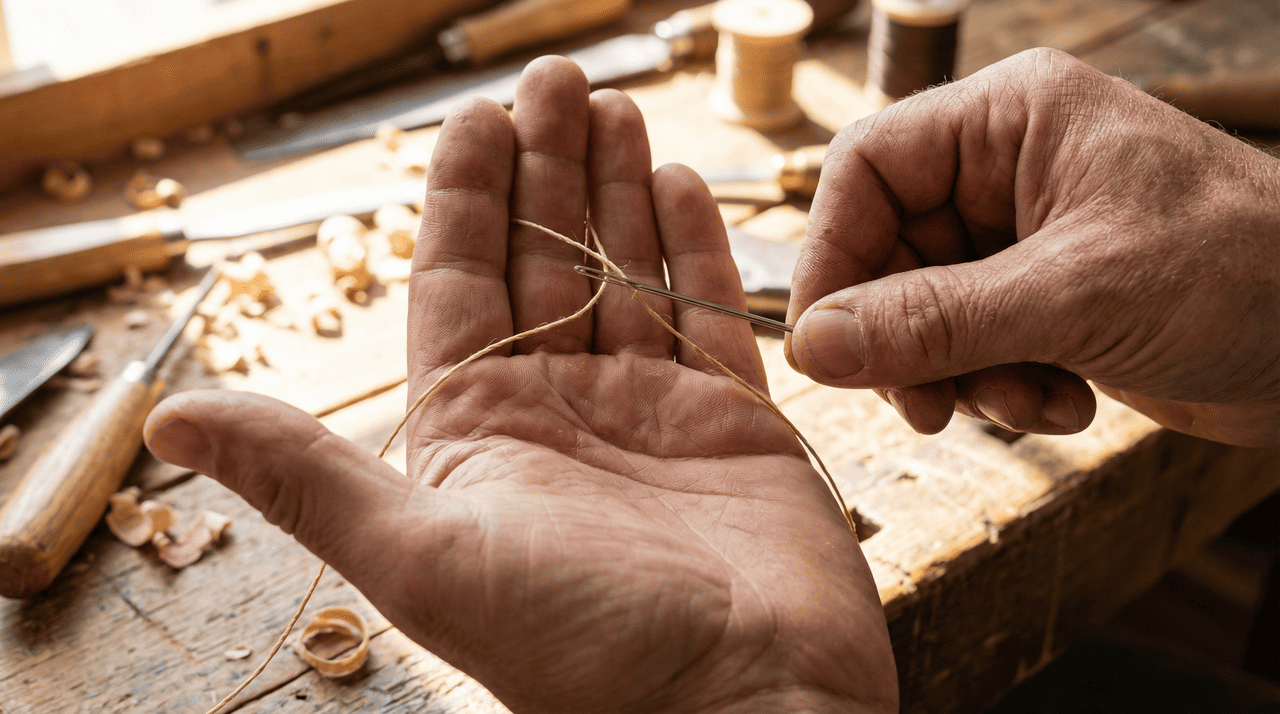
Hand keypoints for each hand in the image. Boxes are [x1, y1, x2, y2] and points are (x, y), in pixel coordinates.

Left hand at [145, 57, 896, 713]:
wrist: (746, 709)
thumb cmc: (586, 649)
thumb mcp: (425, 557)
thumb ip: (307, 478)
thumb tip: (169, 420)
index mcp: (478, 433)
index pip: (458, 283)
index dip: (464, 195)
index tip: (478, 115)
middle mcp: (560, 412)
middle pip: (544, 260)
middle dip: (547, 166)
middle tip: (557, 79)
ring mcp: (650, 412)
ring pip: (625, 272)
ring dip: (616, 189)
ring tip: (616, 107)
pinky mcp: (733, 422)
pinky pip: (707, 312)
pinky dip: (695, 247)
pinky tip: (679, 182)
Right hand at [785, 48, 1279, 446]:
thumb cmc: (1248, 273)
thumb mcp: (1077, 294)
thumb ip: (936, 320)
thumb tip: (814, 346)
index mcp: (1011, 118)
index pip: (868, 168)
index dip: (832, 255)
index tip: (824, 342)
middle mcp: (1007, 169)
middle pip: (887, 249)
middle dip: (907, 337)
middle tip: (926, 402)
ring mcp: (1025, 237)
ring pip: (923, 310)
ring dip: (961, 373)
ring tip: (1024, 404)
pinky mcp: (1044, 299)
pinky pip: (971, 346)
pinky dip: (1001, 388)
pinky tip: (1062, 404)